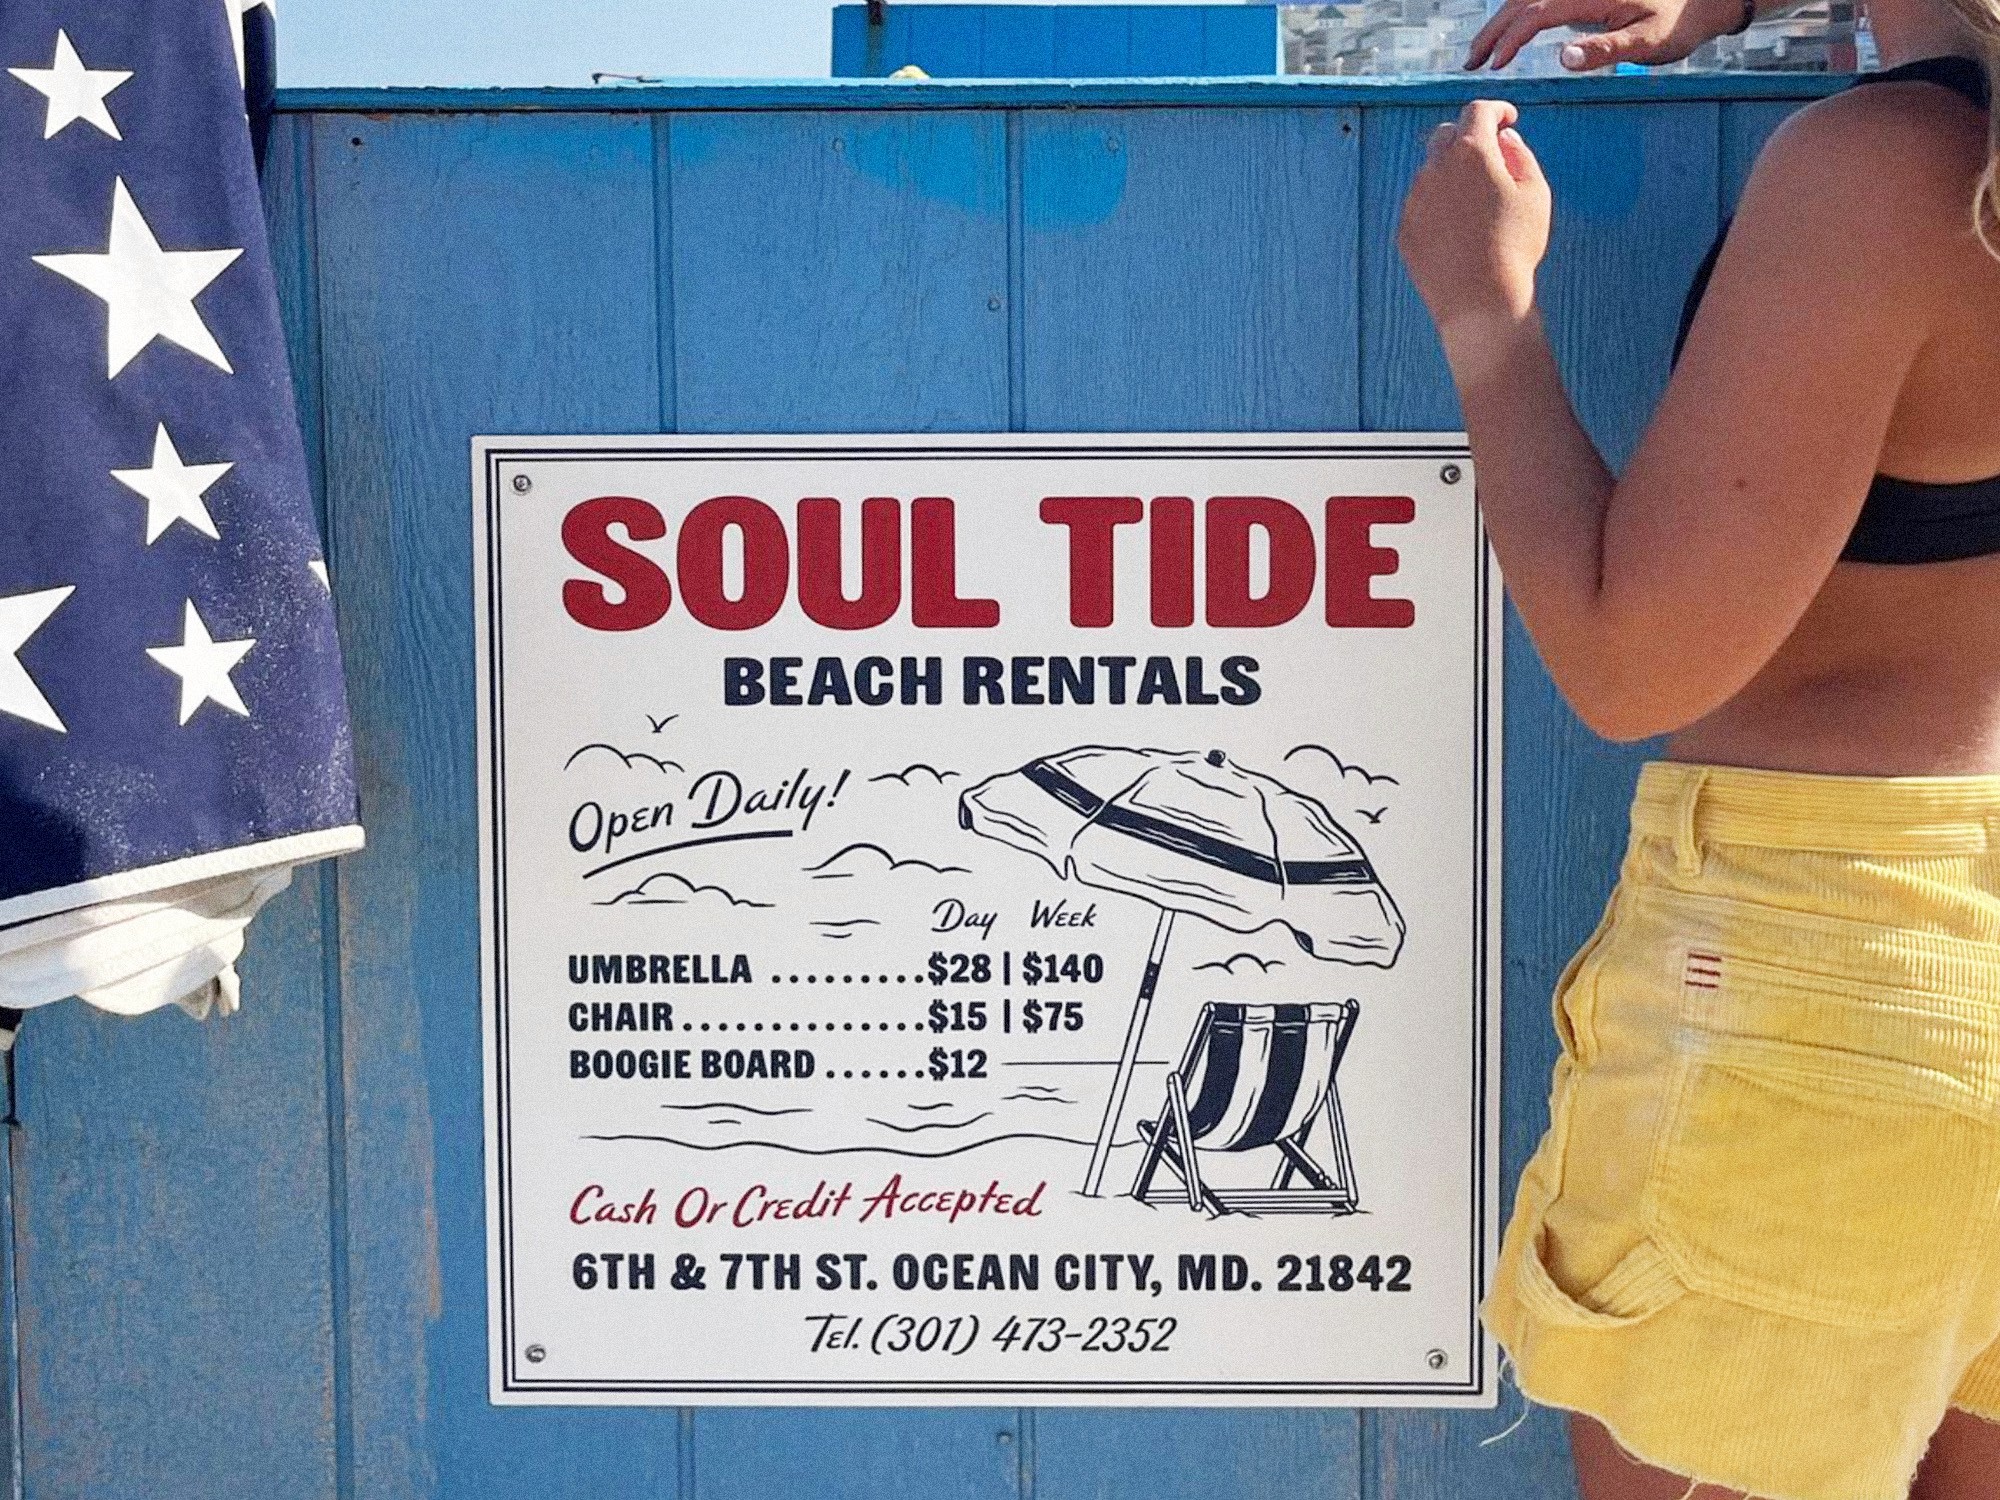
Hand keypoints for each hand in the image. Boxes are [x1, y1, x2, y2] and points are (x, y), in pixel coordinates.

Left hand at [1397, 101, 1551, 367]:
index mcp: (1471, 153)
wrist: (1479, 300)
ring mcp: (1414, 200)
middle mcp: (1435, 170)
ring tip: (1476, 202)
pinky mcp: (1405, 229)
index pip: (1478, 111)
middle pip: (1446, 135)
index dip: (1497, 110)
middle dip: (1468, 136)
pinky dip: (1437, 205)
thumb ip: (1521, 155)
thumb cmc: (1515, 246)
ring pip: (1430, 172)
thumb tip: (1505, 140)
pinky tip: (1458, 229)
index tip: (1508, 118)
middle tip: (1488, 152)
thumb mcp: (1536, 194)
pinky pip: (1420, 206)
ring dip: (1451, 174)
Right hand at [1464, 0, 1740, 70]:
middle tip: (1470, 62)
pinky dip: (1519, 15)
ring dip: (1501, 23)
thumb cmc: (1679, 22)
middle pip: (1523, 1)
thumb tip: (1562, 56)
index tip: (1494, 67)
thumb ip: (1606, 49)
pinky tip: (1511, 33)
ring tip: (1482, 52)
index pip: (1536, 13)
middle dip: (1493, 31)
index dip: (1510, 39)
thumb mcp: (1649, 42)